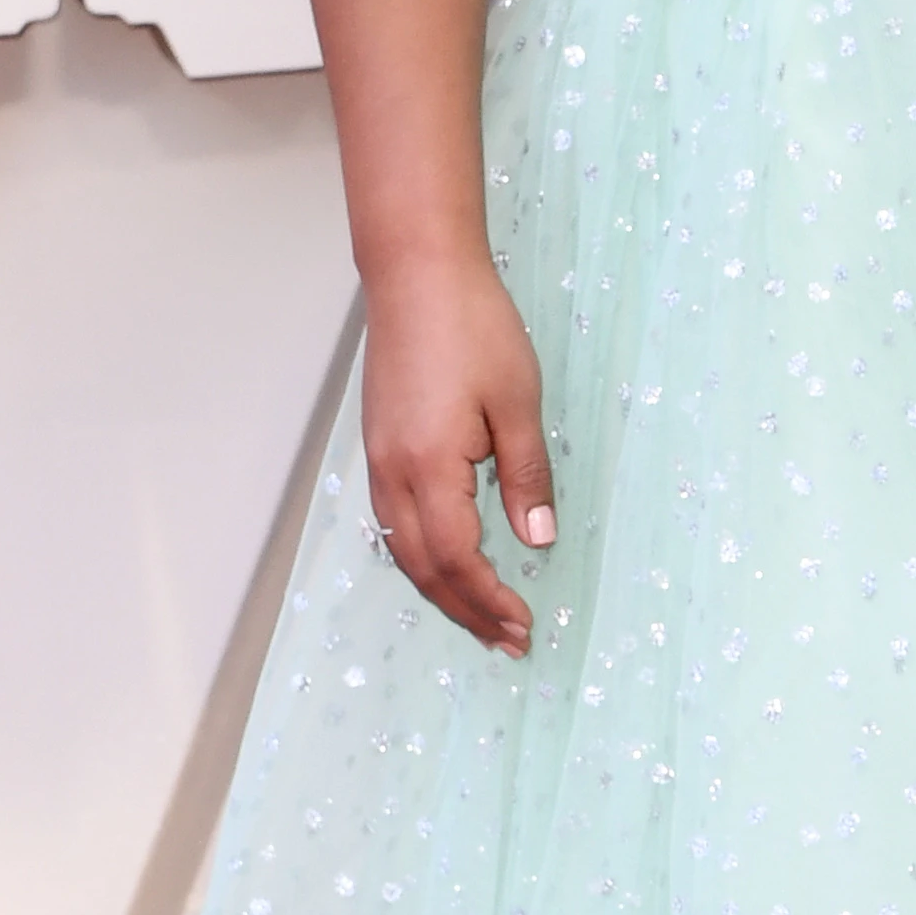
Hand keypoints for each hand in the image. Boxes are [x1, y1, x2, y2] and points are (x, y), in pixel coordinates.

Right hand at [360, 251, 554, 654]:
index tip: (523, 624)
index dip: (489, 600)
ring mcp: (378, 461)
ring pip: (402, 550)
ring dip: (442, 590)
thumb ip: (526, 477)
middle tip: (506, 641)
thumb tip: (537, 538)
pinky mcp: (378, 446)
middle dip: (466, 611)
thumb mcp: (518, 403)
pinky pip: (393, 523)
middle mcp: (392, 473)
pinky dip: (420, 557)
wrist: (417, 273)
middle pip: (423, 568)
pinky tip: (445, 564)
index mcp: (429, 467)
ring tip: (480, 618)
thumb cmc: (472, 326)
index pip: (457, 559)